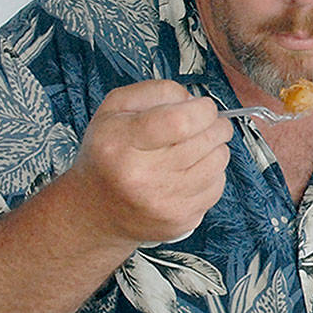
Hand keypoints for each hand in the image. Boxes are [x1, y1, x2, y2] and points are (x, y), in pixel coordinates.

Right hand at [66, 80, 232, 245]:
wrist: (95, 211)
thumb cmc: (108, 154)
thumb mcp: (115, 109)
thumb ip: (155, 91)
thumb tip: (194, 100)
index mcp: (120, 143)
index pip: (180, 121)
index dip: (202, 110)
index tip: (203, 107)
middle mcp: (141, 176)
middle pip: (205, 140)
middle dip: (216, 125)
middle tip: (208, 123)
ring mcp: (163, 202)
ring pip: (218, 162)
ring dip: (216, 148)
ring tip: (198, 146)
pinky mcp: (180, 220)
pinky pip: (217, 186)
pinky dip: (212, 174)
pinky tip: (192, 171)